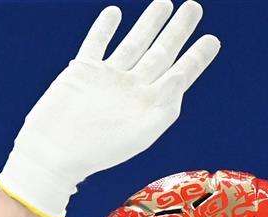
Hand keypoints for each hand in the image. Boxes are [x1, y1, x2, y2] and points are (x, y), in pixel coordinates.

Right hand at [0, 0, 219, 216]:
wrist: (54, 152)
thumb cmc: (98, 150)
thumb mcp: (141, 132)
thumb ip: (166, 104)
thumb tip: (181, 74)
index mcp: (148, 104)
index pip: (179, 75)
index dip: (196, 57)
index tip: (212, 40)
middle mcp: (131, 88)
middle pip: (160, 52)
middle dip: (178, 30)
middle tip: (195, 7)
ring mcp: (108, 77)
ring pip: (134, 42)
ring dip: (149, 22)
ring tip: (165, 2)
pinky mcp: (83, 70)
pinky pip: (96, 43)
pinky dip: (104, 28)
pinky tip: (114, 13)